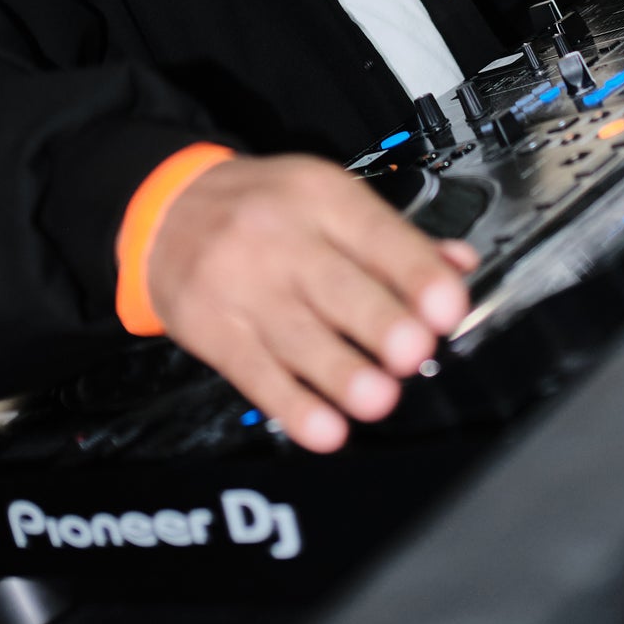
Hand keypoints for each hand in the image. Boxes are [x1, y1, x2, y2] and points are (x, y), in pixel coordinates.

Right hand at [146, 154, 477, 452]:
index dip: (414, 272)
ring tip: (378, 398)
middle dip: (378, 321)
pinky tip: (321, 427)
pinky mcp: (210, 329)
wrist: (166, 208)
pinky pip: (253, 371)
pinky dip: (290, 404)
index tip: (448, 306)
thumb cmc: (261, 207)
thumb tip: (457, 266)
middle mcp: (279, 237)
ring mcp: (240, 284)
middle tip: (415, 352)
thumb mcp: (325, 198)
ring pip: (296, 335)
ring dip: (339, 371)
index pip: (375, 234)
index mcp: (320, 196)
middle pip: (335, 284)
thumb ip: (393, 237)